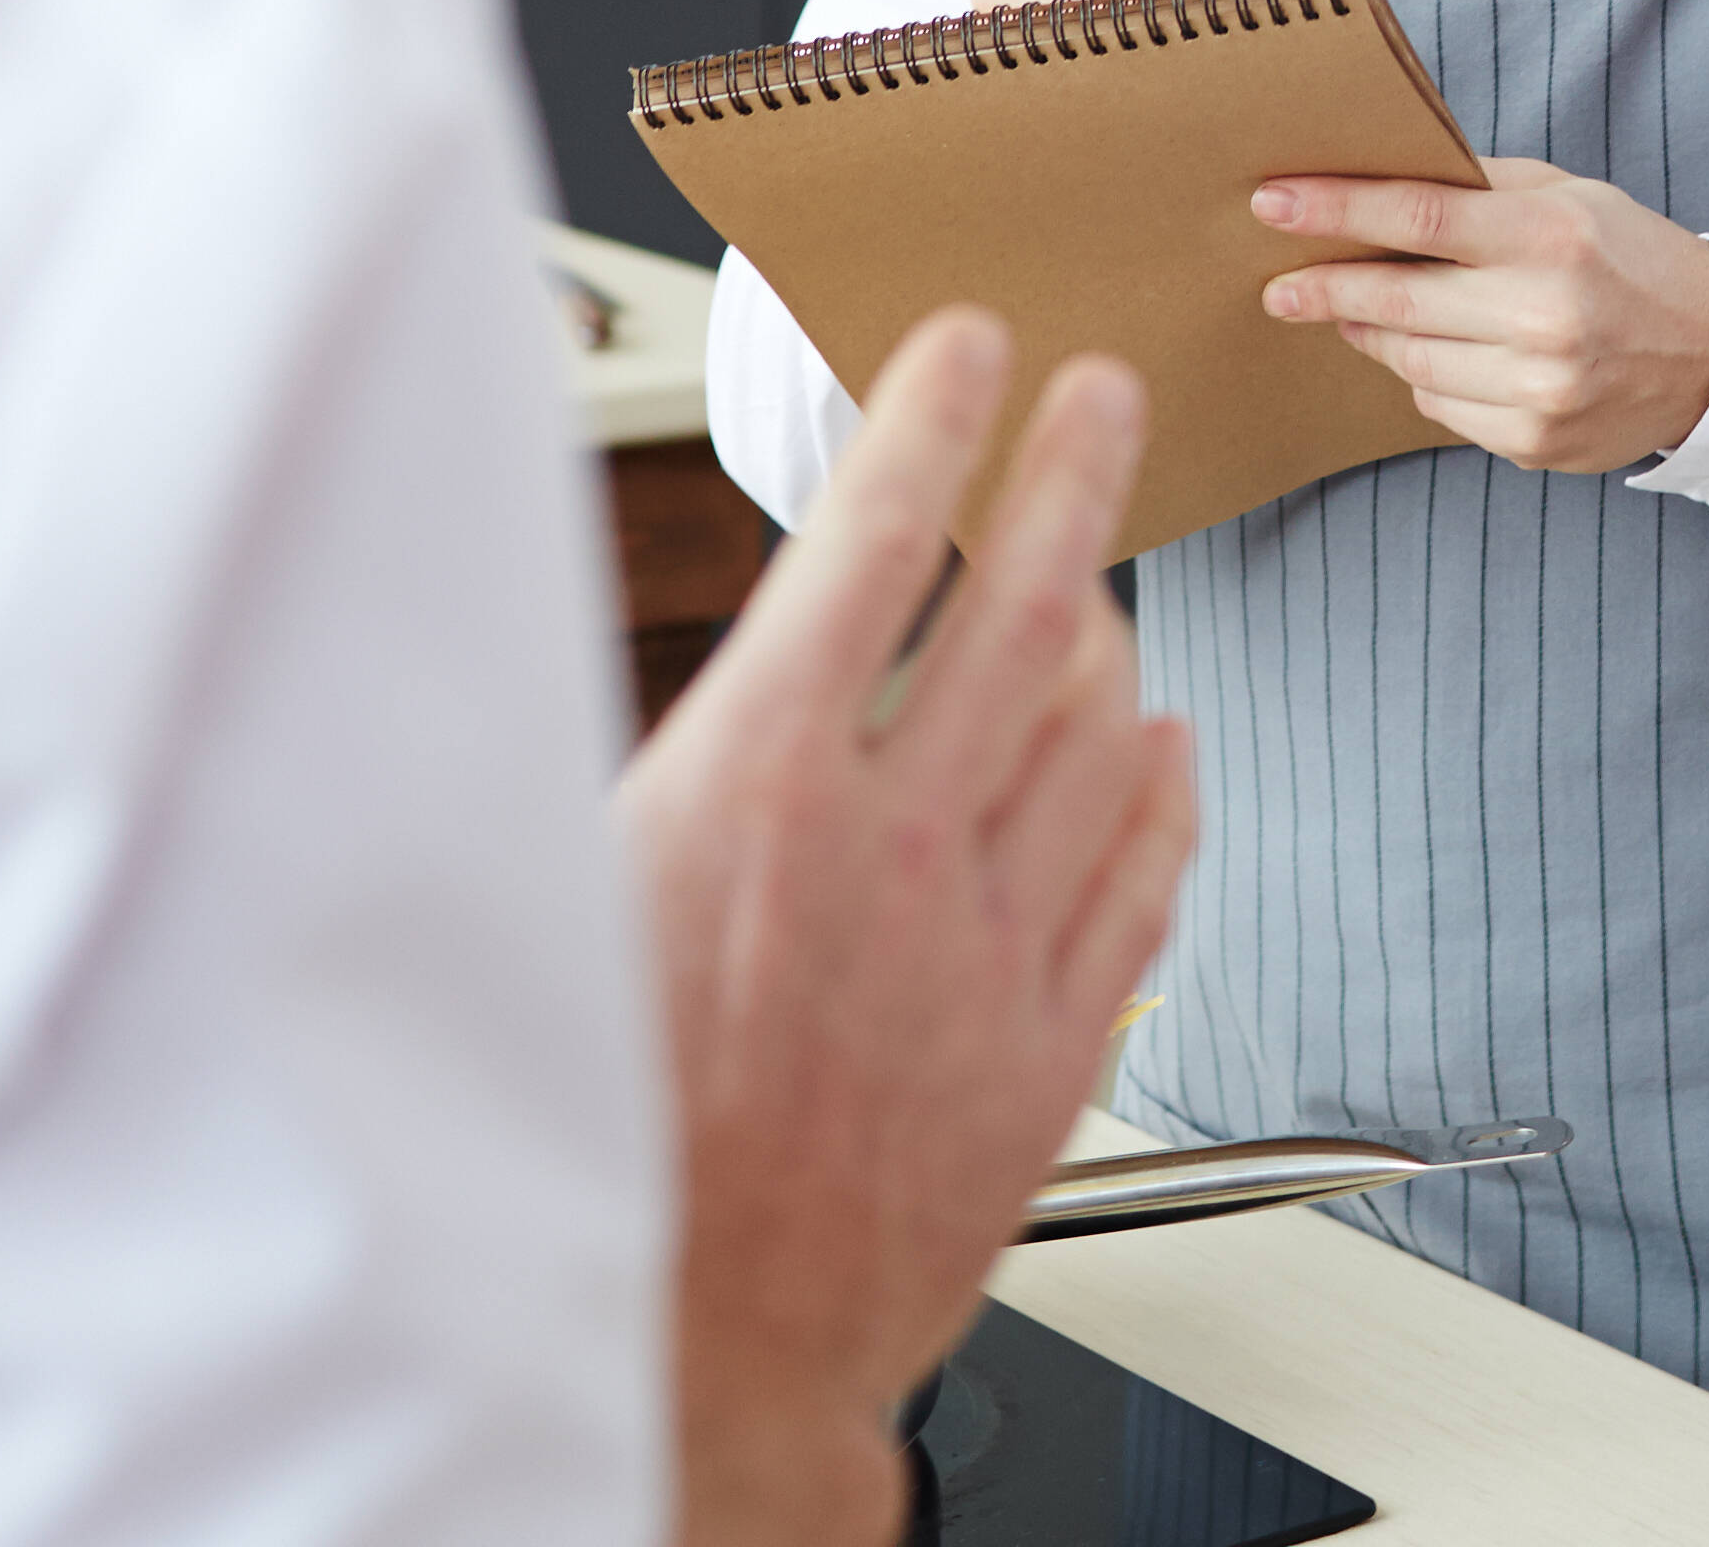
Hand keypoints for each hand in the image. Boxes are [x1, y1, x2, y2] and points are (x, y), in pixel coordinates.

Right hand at [619, 310, 1199, 1546]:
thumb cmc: (587, 1154)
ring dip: (1114, 627)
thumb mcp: (543, 909)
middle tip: (1105, 392)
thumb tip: (594, 624)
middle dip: (1073, 469)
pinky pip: (1142, 879)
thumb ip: (600, 755)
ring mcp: (988, 950)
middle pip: (1025, 606)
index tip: (966, 349)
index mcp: (754, 794)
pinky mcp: (1050, 1050)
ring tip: (1109, 569)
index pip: (869, 545)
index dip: (930, 422)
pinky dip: (1163, 788)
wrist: (687, 1361)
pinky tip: (1165, 747)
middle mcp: (894, 851)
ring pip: (1102, 733)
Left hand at [1249, 158, 1708, 472]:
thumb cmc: (1629, 259)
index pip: (1417, 215)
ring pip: (1409, 358)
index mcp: (1552, 235)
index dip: (1335, 209)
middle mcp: (1545, 314)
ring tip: (1352, 309)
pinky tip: (1436, 353)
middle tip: (1279, 285)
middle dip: (1324, 285)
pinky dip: (1425, 376)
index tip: (1272, 203)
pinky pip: (1440, 404)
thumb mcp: (1569, 197)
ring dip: (1370, 330)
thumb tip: (1371, 183)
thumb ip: (1478, 189)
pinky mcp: (1533, 440)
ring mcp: (1538, 386)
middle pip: (1398, 297)